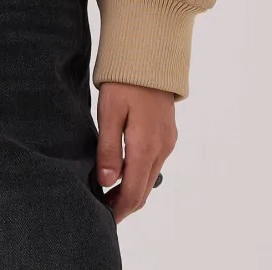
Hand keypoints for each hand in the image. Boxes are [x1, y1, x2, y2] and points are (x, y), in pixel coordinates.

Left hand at [95, 82, 176, 222]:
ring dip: (132, 190)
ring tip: (109, 194)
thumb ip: (109, 148)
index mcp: (145, 145)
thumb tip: (107, 181)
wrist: (149, 53)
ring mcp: (167, 141)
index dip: (119, 208)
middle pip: (144, 189)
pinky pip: (154, 163)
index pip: (134, 191)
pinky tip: (124, 172)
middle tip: (103, 211)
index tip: (104, 218)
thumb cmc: (124, 79)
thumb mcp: (109, 111)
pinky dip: (140, 174)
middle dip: (125, 204)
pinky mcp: (167, 133)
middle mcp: (161, 147)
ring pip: (150, 177)